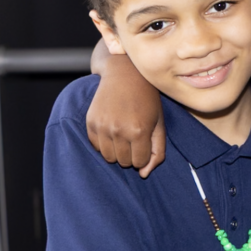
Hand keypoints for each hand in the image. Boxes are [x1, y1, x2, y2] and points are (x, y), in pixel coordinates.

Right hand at [86, 55, 165, 177]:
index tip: (145, 142)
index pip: (139, 163)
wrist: (125, 75)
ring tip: (124, 134)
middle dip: (131, 154)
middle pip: (123, 162)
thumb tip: (143, 175)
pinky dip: (105, 143)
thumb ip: (157, 151)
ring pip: (109, 158)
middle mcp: (118, 131)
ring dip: (117, 151)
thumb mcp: (160, 123)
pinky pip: (96, 147)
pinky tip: (112, 128)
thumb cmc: (147, 100)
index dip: (143, 155)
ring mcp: (102, 127)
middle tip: (134, 137)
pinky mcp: (90, 123)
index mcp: (139, 131)